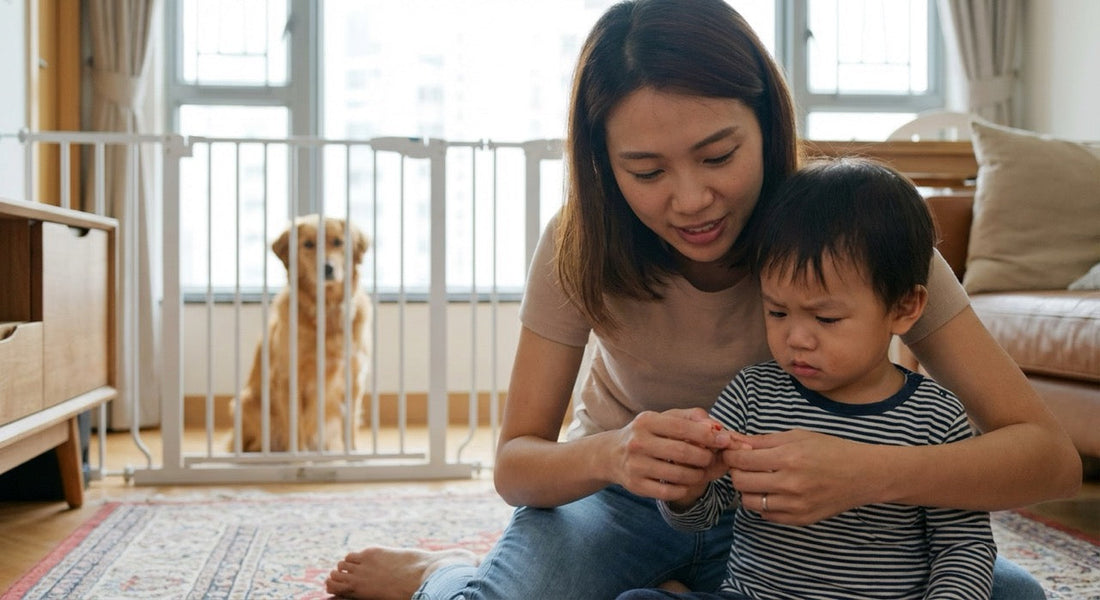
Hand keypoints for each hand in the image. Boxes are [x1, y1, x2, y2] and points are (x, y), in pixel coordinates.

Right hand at [611, 408, 726, 501]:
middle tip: (712, 458)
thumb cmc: (647, 434)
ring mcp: (635, 465)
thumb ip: (692, 417)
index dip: (707, 435)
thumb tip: (716, 427)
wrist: (612, 455)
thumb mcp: (664, 418)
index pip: (682, 427)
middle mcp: (638, 442)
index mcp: (646, 421)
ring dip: (698, 474)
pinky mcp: (637, 486)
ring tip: (702, 471)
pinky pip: (670, 491)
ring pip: (679, 474)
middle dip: (705, 457)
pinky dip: (685, 488)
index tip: (725, 440)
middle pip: (682, 452)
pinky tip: (686, 483)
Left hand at [720, 429, 877, 524]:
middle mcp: (790, 484)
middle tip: (745, 466)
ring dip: (749, 490)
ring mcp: (795, 505)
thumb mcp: (797, 436)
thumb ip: (763, 441)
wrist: (864, 474)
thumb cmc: (831, 450)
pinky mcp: (800, 519)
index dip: (731, 455)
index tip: (733, 453)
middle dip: (737, 472)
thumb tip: (734, 440)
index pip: (741, 460)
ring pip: (750, 502)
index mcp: (788, 458)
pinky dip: (764, 504)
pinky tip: (774, 492)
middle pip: (740, 482)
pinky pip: (766, 515)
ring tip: (760, 480)